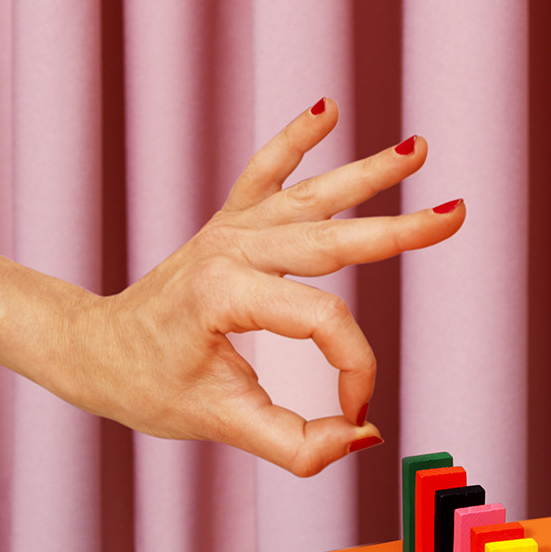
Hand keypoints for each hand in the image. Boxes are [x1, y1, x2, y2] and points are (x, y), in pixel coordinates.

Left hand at [65, 101, 462, 475]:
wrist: (95, 351)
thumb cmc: (149, 387)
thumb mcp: (220, 425)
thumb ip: (294, 444)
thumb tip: (360, 437)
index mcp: (226, 293)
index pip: (324, 321)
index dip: (353, 371)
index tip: (354, 413)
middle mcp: (231, 249)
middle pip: (333, 239)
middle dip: (400, 230)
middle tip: (456, 216)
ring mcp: (231, 231)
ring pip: (312, 197)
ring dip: (367, 173)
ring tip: (418, 148)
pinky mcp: (229, 224)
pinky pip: (266, 173)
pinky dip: (295, 140)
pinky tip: (327, 108)